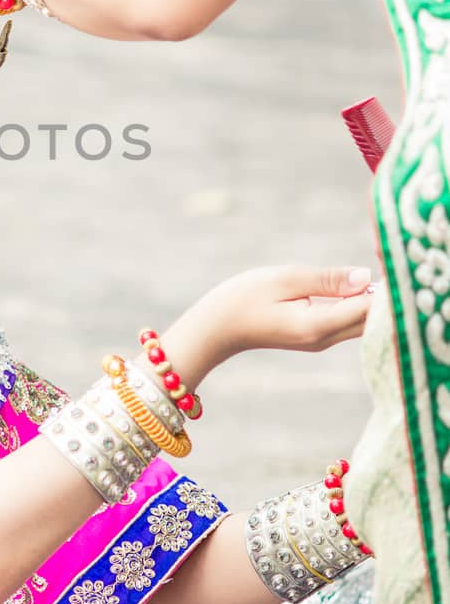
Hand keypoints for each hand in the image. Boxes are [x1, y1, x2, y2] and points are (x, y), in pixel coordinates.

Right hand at [162, 264, 375, 386]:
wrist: (215, 328)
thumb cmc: (242, 299)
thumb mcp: (284, 279)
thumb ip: (328, 279)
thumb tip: (367, 278)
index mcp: (319, 325)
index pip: (370, 309)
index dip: (386, 288)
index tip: (387, 263)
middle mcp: (325, 338)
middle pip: (372, 320)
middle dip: (384, 295)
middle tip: (385, 262)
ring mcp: (321, 340)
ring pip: (362, 321)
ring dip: (371, 299)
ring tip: (371, 272)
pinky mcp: (316, 335)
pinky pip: (348, 320)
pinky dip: (357, 304)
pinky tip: (355, 285)